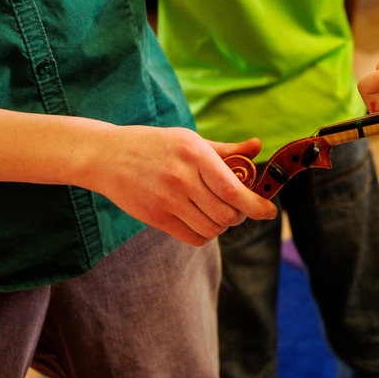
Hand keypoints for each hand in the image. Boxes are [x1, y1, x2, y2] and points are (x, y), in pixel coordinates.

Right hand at [90, 127, 276, 245]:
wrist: (108, 156)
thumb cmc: (155, 144)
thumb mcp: (189, 139)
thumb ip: (226, 150)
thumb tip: (257, 147)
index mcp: (194, 153)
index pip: (233, 190)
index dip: (256, 205)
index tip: (270, 211)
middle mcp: (182, 178)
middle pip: (226, 214)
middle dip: (240, 215)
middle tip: (239, 208)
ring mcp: (167, 200)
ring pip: (212, 228)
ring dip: (223, 225)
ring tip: (219, 212)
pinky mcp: (156, 218)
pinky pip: (194, 237)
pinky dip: (206, 233)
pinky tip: (202, 220)